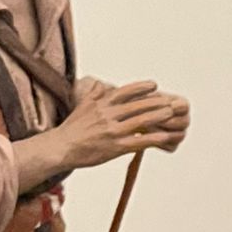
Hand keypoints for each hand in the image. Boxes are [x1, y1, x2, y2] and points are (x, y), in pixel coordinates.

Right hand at [60, 78, 186, 168]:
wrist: (61, 148)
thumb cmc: (71, 129)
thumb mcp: (82, 106)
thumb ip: (95, 94)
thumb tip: (102, 84)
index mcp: (101, 104)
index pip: (124, 91)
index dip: (141, 87)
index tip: (154, 85)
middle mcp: (108, 115)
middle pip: (137, 105)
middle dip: (155, 102)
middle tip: (169, 100)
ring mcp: (112, 131)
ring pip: (141, 121)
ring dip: (158, 116)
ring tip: (171, 113)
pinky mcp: (115, 147)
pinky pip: (139, 141)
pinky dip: (153, 138)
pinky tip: (165, 137)